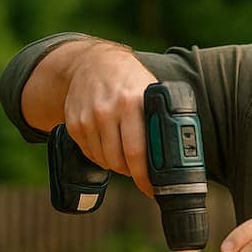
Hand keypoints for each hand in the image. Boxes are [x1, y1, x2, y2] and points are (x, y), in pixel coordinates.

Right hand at [62, 42, 158, 197]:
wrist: (92, 63)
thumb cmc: (128, 80)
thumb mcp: (149, 90)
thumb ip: (160, 116)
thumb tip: (177, 152)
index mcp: (132, 102)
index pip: (138, 151)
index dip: (145, 176)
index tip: (152, 189)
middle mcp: (108, 110)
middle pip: (119, 161)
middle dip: (132, 173)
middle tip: (140, 173)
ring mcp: (88, 117)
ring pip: (104, 160)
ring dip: (117, 166)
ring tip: (125, 157)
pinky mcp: (74, 123)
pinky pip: (90, 154)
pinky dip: (101, 157)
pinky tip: (109, 147)